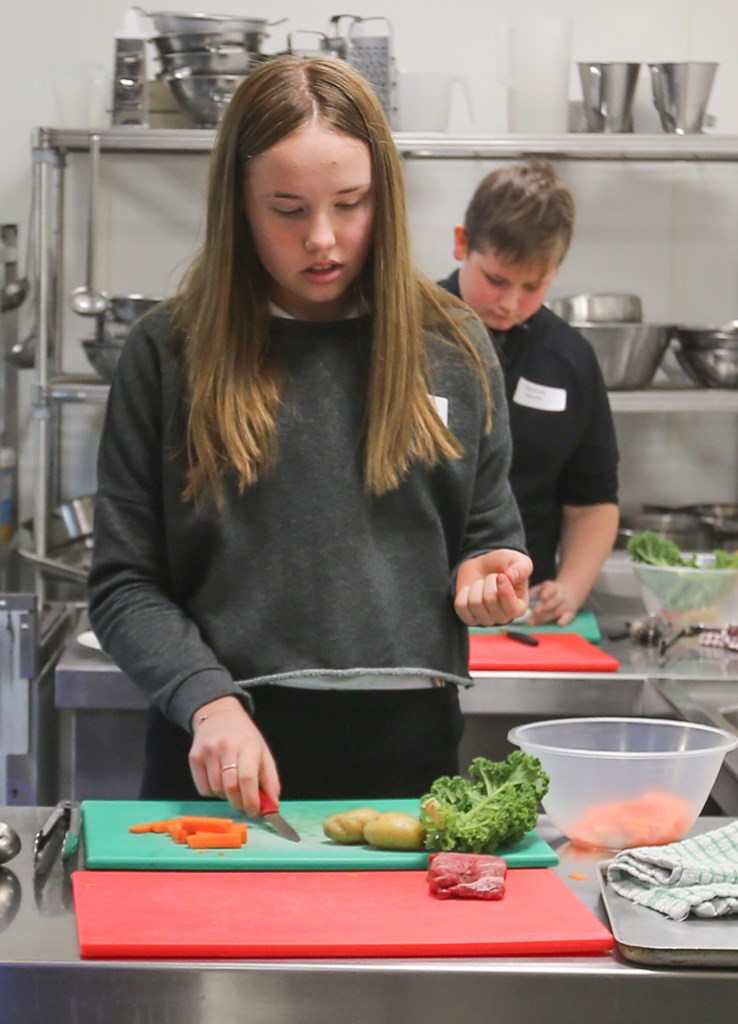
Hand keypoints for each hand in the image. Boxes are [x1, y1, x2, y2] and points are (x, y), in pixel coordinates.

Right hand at [188, 695, 279, 815]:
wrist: (219, 714)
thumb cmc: (244, 737)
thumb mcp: (263, 752)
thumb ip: (270, 780)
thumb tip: (272, 807)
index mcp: (248, 745)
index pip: (247, 777)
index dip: (251, 799)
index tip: (254, 811)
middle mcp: (226, 747)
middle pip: (230, 787)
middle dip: (239, 802)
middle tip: (244, 805)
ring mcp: (208, 751)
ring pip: (216, 790)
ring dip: (226, 796)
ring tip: (232, 786)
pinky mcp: (194, 757)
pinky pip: (202, 789)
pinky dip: (212, 792)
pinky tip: (218, 780)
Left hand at [454, 549, 532, 626]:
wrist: (483, 566)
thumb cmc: (503, 566)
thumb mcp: (518, 561)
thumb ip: (521, 567)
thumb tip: (512, 577)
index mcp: (519, 607)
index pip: (512, 609)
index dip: (504, 591)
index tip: (501, 576)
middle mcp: (503, 618)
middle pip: (490, 601)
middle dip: (489, 581)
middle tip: (492, 577)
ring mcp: (485, 620)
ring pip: (474, 603)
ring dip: (476, 586)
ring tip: (482, 583)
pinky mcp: (469, 618)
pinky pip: (461, 606)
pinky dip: (463, 593)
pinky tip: (471, 590)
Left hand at [527, 579, 580, 625]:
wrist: (571, 591)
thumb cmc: (551, 591)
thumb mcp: (542, 587)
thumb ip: (533, 592)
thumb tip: (522, 599)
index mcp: (553, 587)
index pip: (551, 589)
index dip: (547, 593)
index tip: (543, 597)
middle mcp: (561, 595)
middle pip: (553, 602)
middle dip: (543, 608)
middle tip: (533, 612)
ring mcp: (566, 604)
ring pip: (556, 611)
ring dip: (544, 617)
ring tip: (531, 622)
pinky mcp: (571, 613)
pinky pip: (569, 617)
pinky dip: (564, 620)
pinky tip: (558, 623)